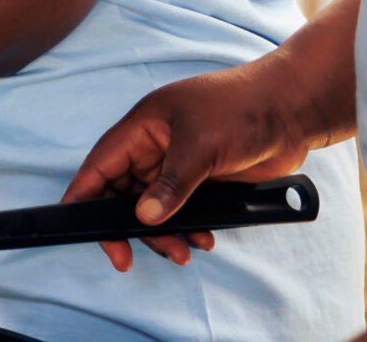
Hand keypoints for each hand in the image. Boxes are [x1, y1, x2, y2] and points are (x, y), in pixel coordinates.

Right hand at [62, 56, 333, 271]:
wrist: (293, 111)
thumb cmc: (242, 109)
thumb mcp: (201, 145)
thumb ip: (171, 184)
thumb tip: (144, 218)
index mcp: (143, 127)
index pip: (101, 164)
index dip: (84, 193)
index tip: (74, 224)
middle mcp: (155, 148)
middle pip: (123, 194)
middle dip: (127, 226)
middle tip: (128, 257)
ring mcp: (180, 166)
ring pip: (155, 209)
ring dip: (164, 233)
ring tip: (184, 251)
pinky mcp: (205, 182)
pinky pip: (184, 213)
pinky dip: (189, 230)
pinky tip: (205, 239)